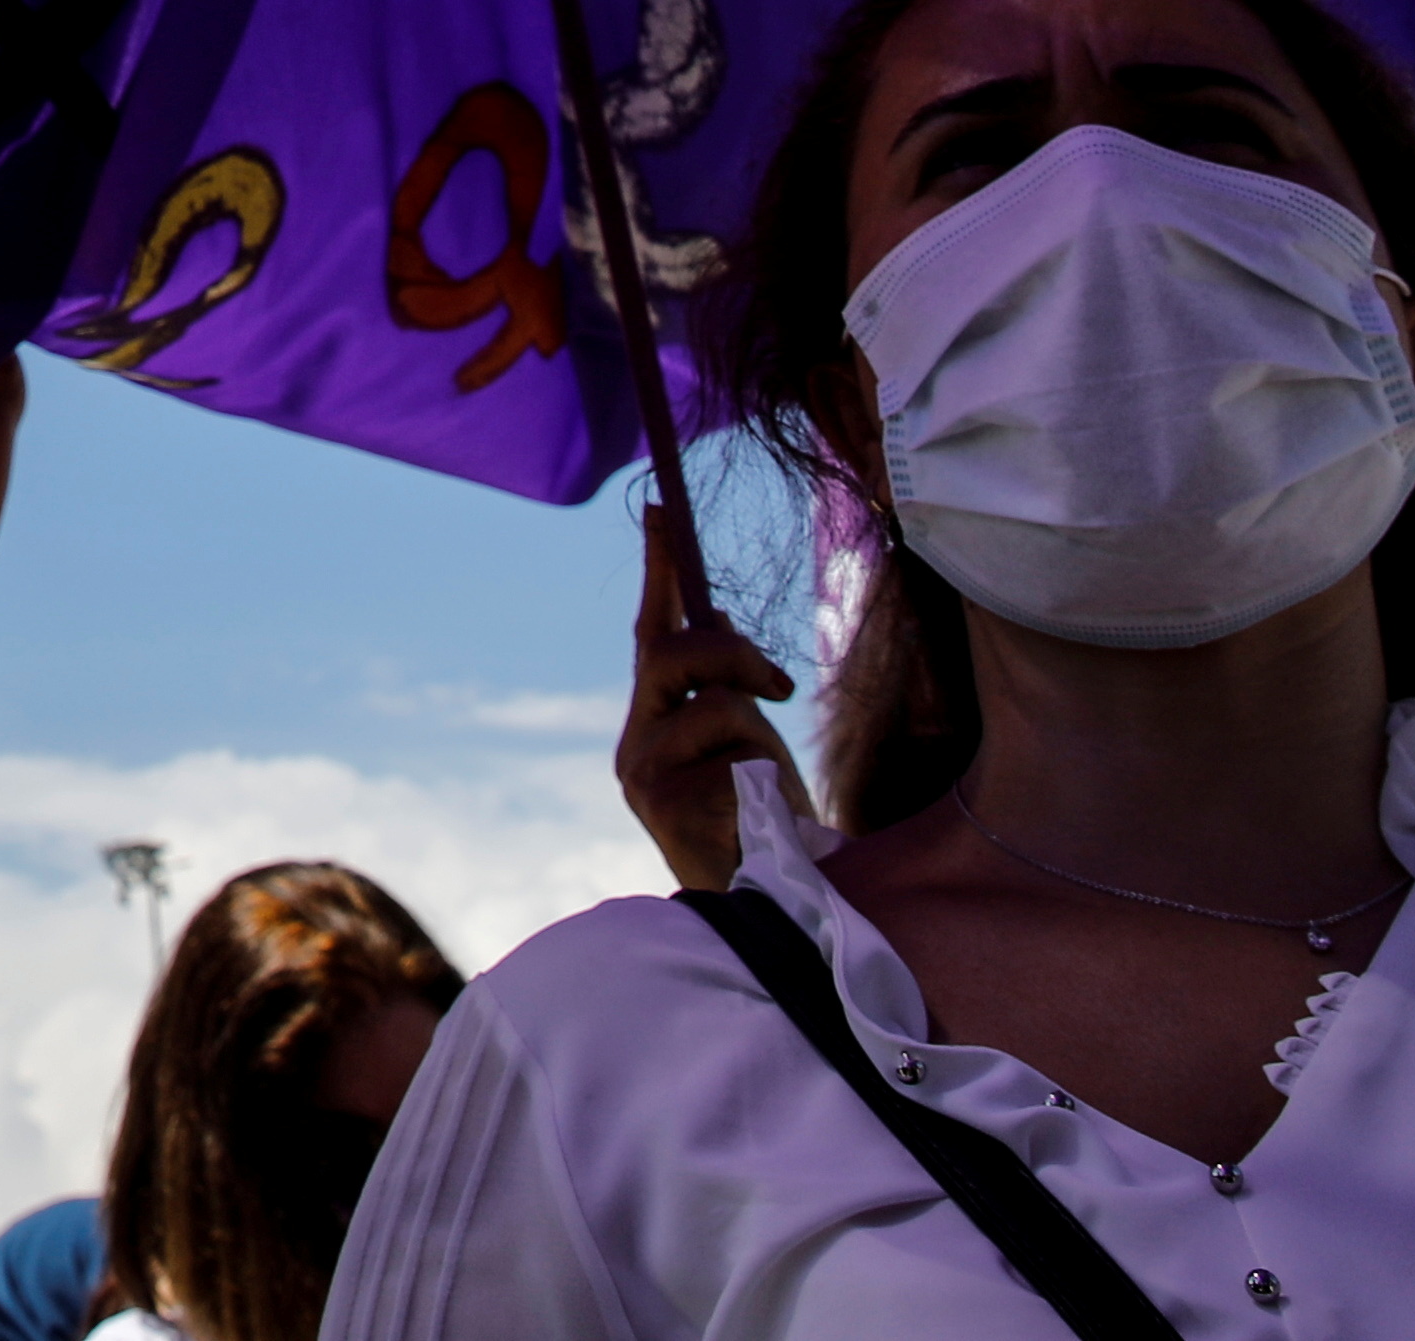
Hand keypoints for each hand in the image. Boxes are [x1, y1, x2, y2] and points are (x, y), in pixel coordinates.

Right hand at [616, 498, 798, 892]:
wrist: (763, 904)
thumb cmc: (762, 825)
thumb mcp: (747, 742)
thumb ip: (723, 688)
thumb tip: (714, 612)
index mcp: (653, 720)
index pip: (652, 631)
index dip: (660, 570)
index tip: (662, 510)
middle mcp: (636, 739)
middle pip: (673, 650)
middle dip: (731, 651)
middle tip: (778, 686)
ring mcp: (643, 767)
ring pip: (711, 696)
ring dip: (758, 729)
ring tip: (770, 779)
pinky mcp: (661, 797)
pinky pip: (733, 748)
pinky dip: (762, 774)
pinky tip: (757, 816)